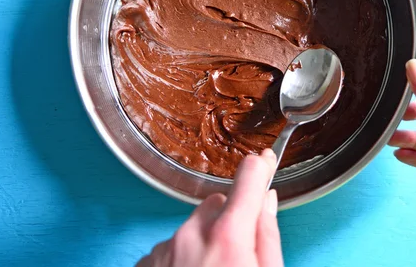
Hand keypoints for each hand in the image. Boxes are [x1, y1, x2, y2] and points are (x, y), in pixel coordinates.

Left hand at [137, 149, 282, 266]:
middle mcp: (191, 235)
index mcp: (227, 236)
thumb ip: (268, 237)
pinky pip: (171, 246)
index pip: (248, 176)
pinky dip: (182, 259)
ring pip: (193, 227)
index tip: (265, 160)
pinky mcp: (147, 262)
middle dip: (229, 221)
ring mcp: (165, 249)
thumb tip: (266, 202)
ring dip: (205, 243)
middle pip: (217, 205)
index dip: (261, 168)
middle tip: (237, 255)